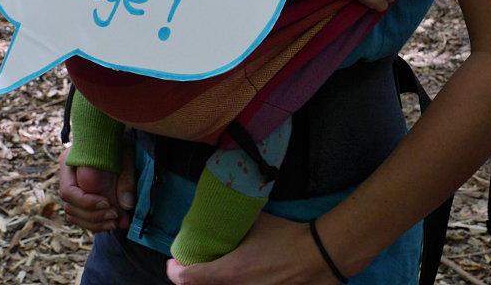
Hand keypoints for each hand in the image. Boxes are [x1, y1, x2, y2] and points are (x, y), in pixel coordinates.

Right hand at [58, 146, 135, 231]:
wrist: (115, 139)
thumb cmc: (119, 143)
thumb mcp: (124, 155)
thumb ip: (126, 179)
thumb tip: (126, 206)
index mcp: (69, 161)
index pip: (68, 191)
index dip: (86, 201)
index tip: (107, 202)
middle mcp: (66, 177)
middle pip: (70, 207)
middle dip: (93, 216)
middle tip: (115, 216)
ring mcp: (72, 188)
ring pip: (74, 215)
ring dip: (95, 224)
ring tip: (115, 223)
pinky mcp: (80, 198)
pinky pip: (80, 218)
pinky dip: (95, 224)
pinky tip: (111, 223)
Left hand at [165, 212, 337, 284]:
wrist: (317, 257)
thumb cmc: (286, 238)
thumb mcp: (257, 223)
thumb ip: (236, 222)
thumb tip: (225, 213)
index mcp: (230, 271)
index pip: (189, 279)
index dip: (175, 271)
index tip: (174, 262)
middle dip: (192, 277)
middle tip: (190, 264)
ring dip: (211, 282)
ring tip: (212, 268)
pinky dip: (230, 284)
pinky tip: (236, 274)